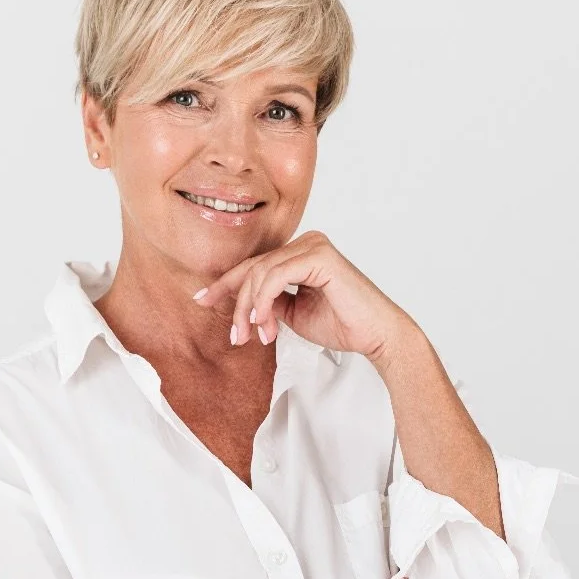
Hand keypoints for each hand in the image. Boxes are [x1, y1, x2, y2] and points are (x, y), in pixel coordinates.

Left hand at [190, 230, 415, 361]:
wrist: (375, 335)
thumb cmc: (343, 325)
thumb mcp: (294, 313)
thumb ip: (270, 302)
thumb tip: (243, 303)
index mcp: (301, 253)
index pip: (255, 265)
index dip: (225, 284)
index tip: (202, 301)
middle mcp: (307, 242)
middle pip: (253, 268)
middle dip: (235, 303)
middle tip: (235, 337)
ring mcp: (313, 246)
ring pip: (260, 273)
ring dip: (249, 308)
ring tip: (254, 335)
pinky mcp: (319, 256)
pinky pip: (276, 276)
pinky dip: (263, 301)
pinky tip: (263, 322)